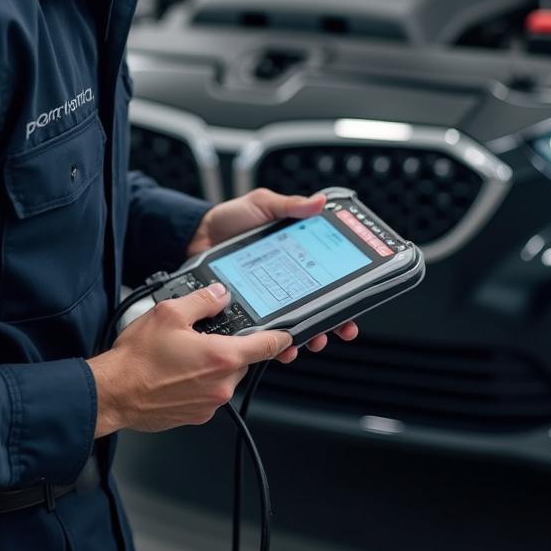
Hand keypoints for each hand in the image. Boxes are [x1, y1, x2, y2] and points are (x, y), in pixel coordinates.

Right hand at [87, 283, 291, 435]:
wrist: (113, 393)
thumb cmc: (138, 359)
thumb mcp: (170, 313)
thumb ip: (202, 301)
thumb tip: (219, 295)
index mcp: (222, 358)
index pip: (268, 346)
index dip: (281, 336)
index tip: (288, 333)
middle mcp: (221, 385)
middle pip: (242, 360)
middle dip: (228, 347)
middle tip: (202, 336)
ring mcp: (210, 404)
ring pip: (224, 377)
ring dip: (211, 364)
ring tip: (181, 355)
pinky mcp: (196, 416)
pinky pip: (208, 393)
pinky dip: (198, 381)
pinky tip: (174, 372)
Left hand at [185, 188, 359, 362]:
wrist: (195, 236)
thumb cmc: (230, 220)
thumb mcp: (263, 205)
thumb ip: (290, 206)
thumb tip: (320, 202)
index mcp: (296, 257)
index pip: (327, 279)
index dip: (344, 294)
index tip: (355, 305)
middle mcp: (286, 281)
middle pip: (318, 308)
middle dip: (334, 323)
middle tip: (342, 329)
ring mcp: (268, 299)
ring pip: (295, 325)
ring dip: (309, 337)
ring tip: (312, 340)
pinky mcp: (248, 311)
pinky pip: (264, 334)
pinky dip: (276, 344)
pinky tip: (283, 348)